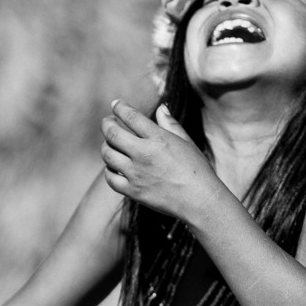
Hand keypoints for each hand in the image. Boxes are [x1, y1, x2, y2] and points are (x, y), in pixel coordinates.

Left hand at [100, 101, 223, 221]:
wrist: (200, 200)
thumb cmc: (197, 170)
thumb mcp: (187, 142)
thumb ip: (170, 124)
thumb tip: (160, 108)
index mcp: (158, 139)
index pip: (131, 116)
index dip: (120, 108)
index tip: (116, 105)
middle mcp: (144, 154)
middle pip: (112, 133)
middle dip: (106, 124)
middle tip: (107, 122)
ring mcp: (136, 174)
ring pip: (108, 154)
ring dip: (106, 146)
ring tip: (110, 144)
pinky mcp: (133, 191)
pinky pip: (111, 178)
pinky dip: (109, 170)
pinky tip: (113, 166)